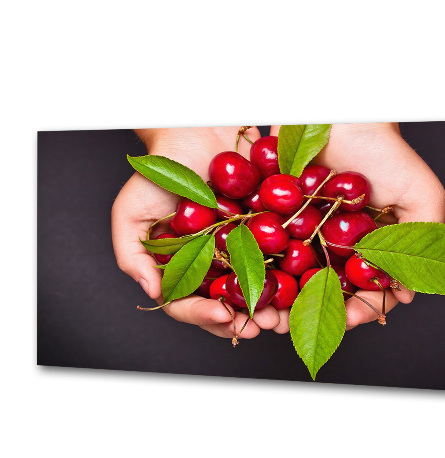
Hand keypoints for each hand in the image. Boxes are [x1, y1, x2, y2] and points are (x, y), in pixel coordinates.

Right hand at [111, 127, 281, 338]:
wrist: (198, 131)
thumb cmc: (159, 171)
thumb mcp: (132, 213)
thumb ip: (132, 256)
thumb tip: (152, 292)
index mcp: (181, 269)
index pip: (188, 305)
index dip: (204, 316)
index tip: (223, 316)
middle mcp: (212, 266)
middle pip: (227, 306)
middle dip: (245, 321)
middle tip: (263, 326)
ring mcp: (241, 253)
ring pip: (257, 290)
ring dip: (271, 308)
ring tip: (282, 316)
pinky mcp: (267, 235)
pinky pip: (280, 260)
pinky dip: (290, 277)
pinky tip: (300, 286)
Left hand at [272, 123, 444, 329]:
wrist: (339, 109)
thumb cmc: (385, 151)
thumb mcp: (420, 195)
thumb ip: (423, 241)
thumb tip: (408, 294)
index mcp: (370, 248)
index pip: (365, 291)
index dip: (357, 309)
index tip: (345, 318)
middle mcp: (336, 246)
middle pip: (325, 291)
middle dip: (312, 313)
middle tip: (301, 326)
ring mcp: (303, 234)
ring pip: (292, 278)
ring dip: (281, 301)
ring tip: (269, 315)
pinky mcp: (274, 218)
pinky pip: (265, 251)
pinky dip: (258, 269)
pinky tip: (249, 283)